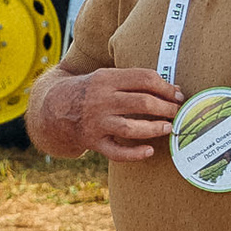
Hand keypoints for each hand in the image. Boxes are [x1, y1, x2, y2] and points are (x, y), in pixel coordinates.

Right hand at [67, 67, 184, 161]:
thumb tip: (172, 89)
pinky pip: (116, 152)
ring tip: (168, 128)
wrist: (52, 108)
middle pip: (142, 102)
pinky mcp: (93, 142)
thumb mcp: (105, 77)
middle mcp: (101, 101)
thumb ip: (134, 81)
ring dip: (154, 128)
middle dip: (166, 108)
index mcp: (106, 79)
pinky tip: (149, 151)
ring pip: (131, 128)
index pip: (144, 79)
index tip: (177, 94)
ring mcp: (96, 123)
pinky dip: (134, 154)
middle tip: (177, 112)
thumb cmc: (89, 91)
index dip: (166, 87)